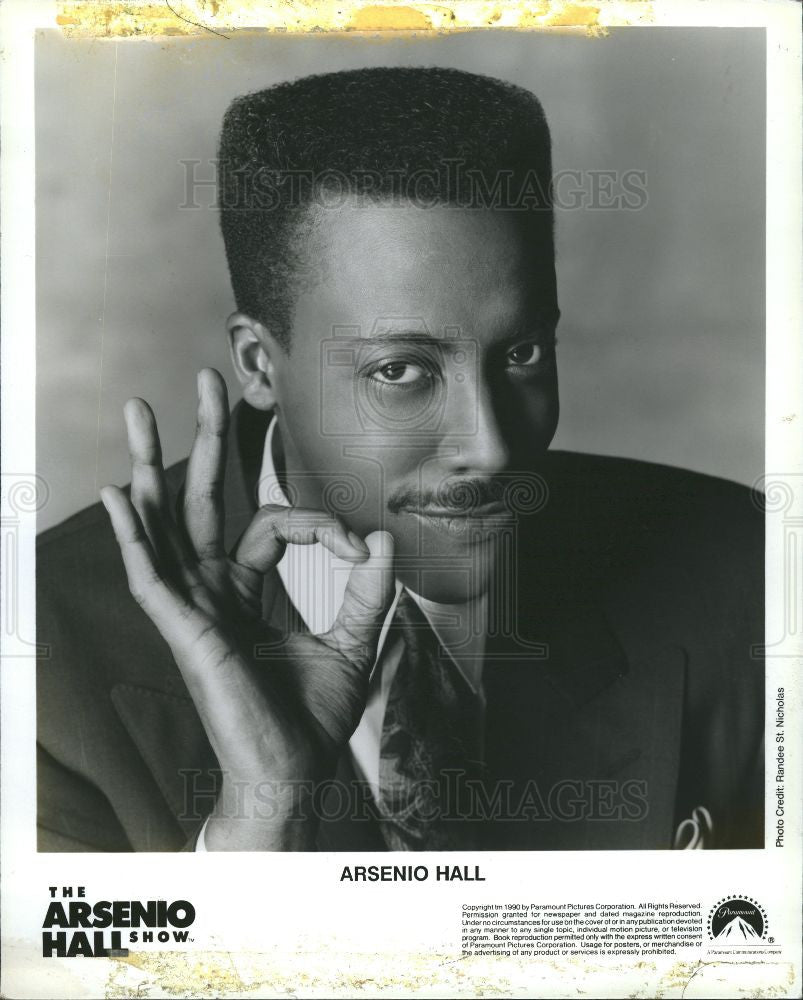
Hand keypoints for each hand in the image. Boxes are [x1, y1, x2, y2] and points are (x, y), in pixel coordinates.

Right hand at [100, 368, 394, 849]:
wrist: (299, 770)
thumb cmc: (314, 715)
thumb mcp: (352, 640)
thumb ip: (367, 590)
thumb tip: (383, 535)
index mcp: (244, 589)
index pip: (274, 525)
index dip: (320, 524)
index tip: (358, 544)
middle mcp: (212, 590)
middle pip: (200, 501)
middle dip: (200, 441)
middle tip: (206, 380)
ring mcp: (192, 608)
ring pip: (164, 524)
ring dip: (152, 466)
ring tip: (140, 411)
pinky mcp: (184, 631)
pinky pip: (150, 576)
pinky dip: (132, 535)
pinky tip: (119, 492)